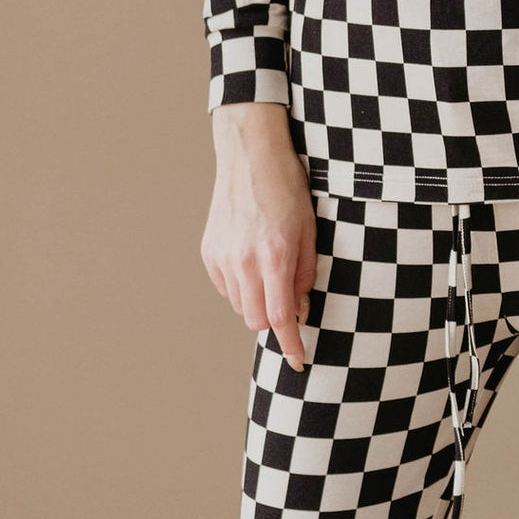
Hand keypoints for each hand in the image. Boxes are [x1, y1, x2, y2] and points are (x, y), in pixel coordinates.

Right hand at [202, 103, 316, 371]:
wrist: (250, 156)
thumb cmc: (289, 190)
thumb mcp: (310, 232)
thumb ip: (305, 276)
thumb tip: (299, 311)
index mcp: (274, 256)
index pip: (279, 317)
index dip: (290, 343)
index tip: (298, 361)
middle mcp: (243, 261)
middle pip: (255, 320)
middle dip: (273, 321)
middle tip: (290, 302)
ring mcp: (221, 257)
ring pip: (239, 305)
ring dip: (257, 301)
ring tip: (270, 268)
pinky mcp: (208, 252)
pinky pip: (226, 287)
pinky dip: (241, 285)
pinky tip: (252, 259)